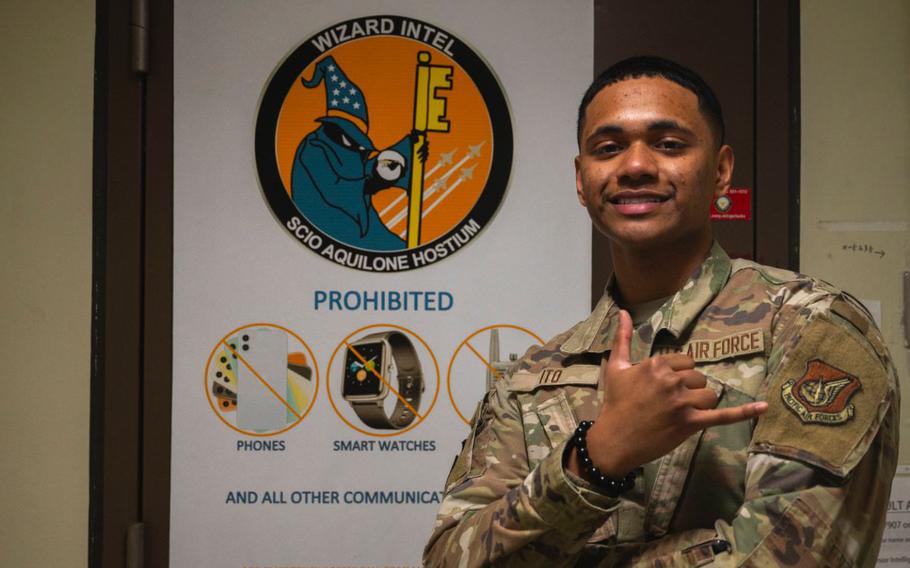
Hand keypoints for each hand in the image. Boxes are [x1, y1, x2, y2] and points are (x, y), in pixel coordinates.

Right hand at [569, 310, 766, 478]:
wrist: (613, 440)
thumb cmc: (614, 403)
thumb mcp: (616, 368)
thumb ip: (622, 338)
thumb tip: (623, 311)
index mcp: (657, 364)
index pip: (686, 362)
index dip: (678, 375)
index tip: (663, 389)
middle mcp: (672, 380)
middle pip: (698, 378)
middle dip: (688, 390)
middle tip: (668, 405)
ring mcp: (683, 402)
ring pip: (708, 395)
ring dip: (700, 404)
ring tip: (681, 414)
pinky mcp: (691, 423)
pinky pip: (722, 416)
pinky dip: (744, 413)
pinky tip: (764, 407)